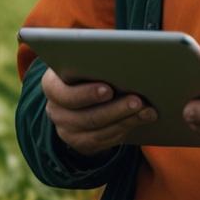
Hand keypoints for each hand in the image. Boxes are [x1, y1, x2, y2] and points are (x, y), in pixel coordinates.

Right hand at [41, 67, 156, 155]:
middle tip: (138, 100)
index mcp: (51, 86)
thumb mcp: (80, 62)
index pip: (64, 93)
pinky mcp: (82, 144)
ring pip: (98, 131)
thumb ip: (91, 59)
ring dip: (126, 120)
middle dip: (115, 109)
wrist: (77, 97)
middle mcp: (55, 111)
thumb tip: (121, 55)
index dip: (87, 94)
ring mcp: (67, 131)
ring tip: (147, 110)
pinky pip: (105, 141)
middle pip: (86, 116)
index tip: (109, 89)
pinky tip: (143, 118)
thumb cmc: (84, 70)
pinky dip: (126, 129)